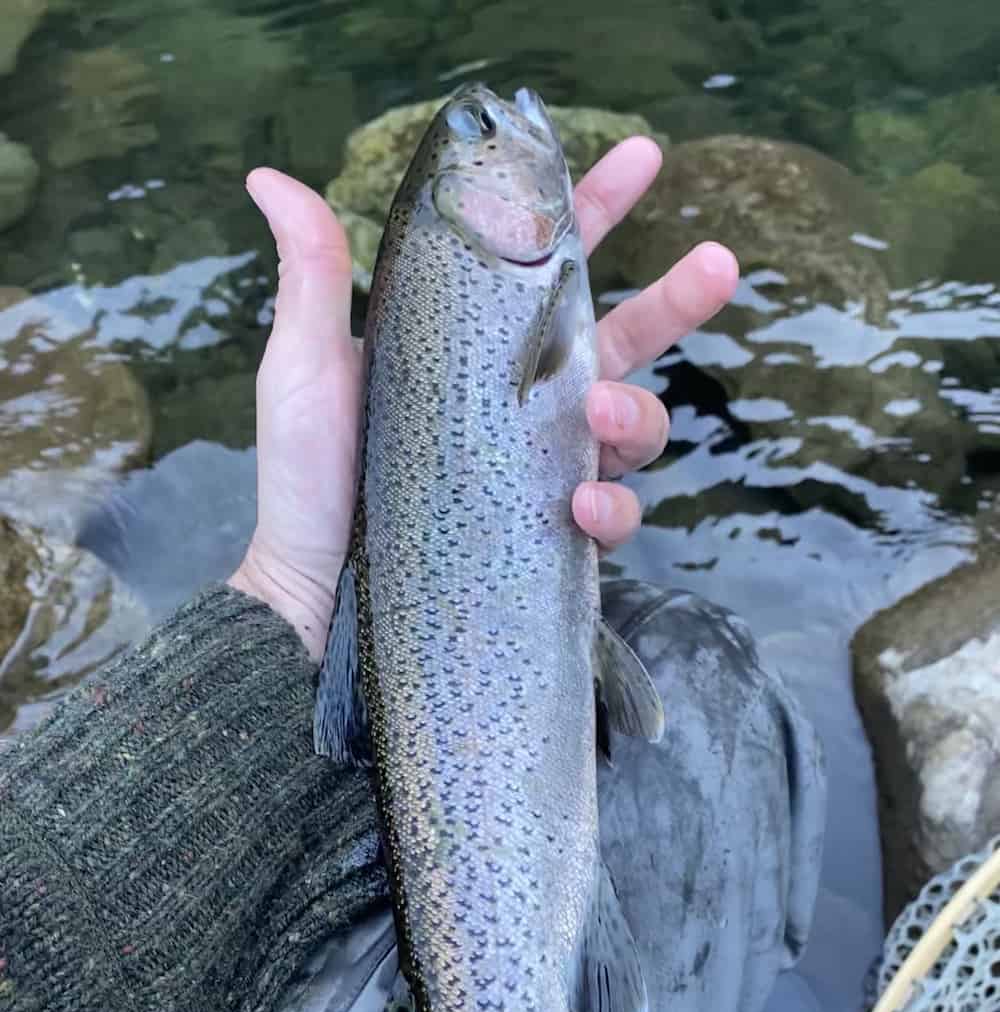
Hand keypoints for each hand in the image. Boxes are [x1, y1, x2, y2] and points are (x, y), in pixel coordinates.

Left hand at [229, 140, 737, 660]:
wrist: (313, 593)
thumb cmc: (308, 478)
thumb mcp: (309, 368)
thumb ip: (314, 276)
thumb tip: (269, 177)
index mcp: (477, 346)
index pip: (547, 267)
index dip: (597, 211)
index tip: (644, 158)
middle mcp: (523, 399)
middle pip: (623, 338)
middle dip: (678, 299)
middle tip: (720, 263)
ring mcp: (544, 466)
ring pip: (634, 424)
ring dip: (636, 410)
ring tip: (599, 409)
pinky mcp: (553, 533)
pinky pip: (614, 514)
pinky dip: (612, 507)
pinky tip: (582, 505)